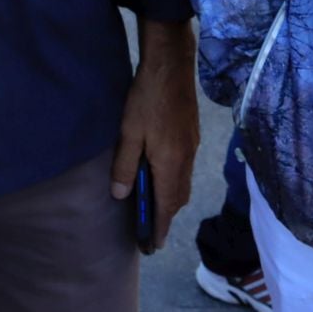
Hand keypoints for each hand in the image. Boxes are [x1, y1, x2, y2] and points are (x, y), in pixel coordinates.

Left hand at [109, 19, 199, 251]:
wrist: (172, 65)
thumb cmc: (147, 98)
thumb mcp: (129, 133)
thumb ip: (124, 166)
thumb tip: (120, 195)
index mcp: (171, 164)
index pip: (167, 206)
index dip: (159, 228)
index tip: (152, 246)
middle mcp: (186, 160)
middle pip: (178, 198)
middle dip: (165, 216)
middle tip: (149, 229)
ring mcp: (192, 148)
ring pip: (183, 184)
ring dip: (170, 199)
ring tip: (153, 206)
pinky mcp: (191, 136)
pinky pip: (185, 170)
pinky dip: (174, 182)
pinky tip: (161, 175)